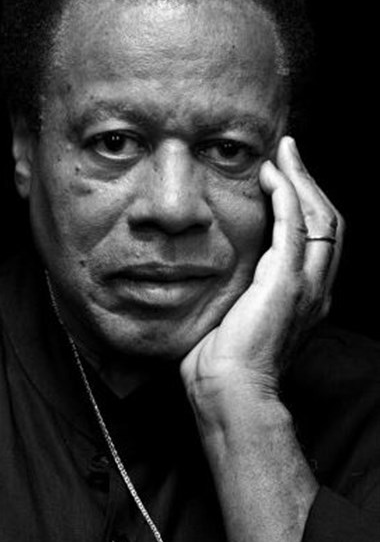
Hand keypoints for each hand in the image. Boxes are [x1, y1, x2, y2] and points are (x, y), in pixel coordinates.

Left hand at [180, 135, 343, 399]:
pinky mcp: (288, 283)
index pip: (315, 235)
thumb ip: (238, 287)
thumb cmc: (221, 360)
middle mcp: (316, 287)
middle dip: (308, 180)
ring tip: (282, 153)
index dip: (303, 200)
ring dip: (301, 179)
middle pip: (327, 219)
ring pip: (319, 217)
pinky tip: (273, 175)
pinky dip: (287, 195)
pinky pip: (295, 226)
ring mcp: (306, 285)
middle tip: (287, 151)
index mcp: (304, 294)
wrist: (228, 390)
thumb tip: (214, 267)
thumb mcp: (234, 314)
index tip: (281, 173)